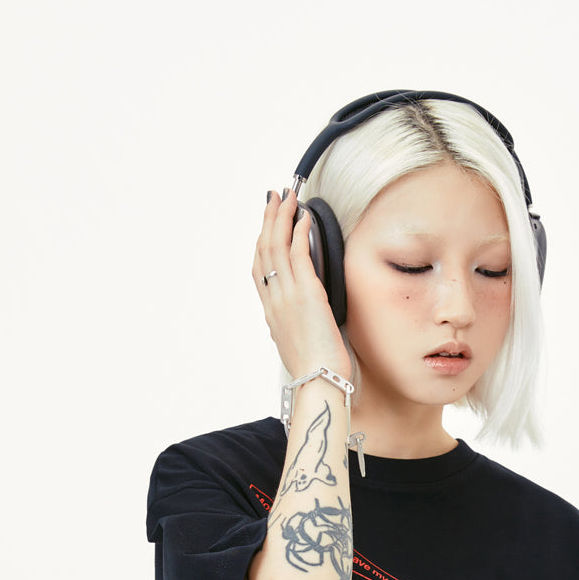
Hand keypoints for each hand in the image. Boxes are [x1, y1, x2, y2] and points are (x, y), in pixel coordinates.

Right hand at [252, 190, 352, 382]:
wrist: (319, 383)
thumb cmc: (316, 371)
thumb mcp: (300, 344)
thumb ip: (297, 324)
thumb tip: (304, 316)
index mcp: (271, 313)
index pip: (259, 269)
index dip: (261, 242)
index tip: (267, 224)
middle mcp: (275, 301)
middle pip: (264, 250)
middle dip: (269, 220)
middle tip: (274, 197)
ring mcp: (288, 296)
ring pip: (278, 247)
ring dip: (282, 217)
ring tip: (288, 196)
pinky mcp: (307, 294)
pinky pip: (299, 254)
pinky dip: (300, 232)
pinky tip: (304, 217)